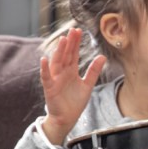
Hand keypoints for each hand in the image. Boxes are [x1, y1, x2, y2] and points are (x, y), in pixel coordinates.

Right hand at [39, 28, 105, 143]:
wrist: (67, 118)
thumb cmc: (75, 102)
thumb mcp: (88, 85)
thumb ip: (94, 71)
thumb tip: (102, 56)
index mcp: (71, 71)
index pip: (74, 54)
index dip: (76, 43)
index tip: (79, 31)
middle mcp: (62, 73)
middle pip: (66, 55)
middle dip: (69, 43)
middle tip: (73, 30)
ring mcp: (55, 79)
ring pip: (57, 62)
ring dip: (59, 51)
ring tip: (62, 40)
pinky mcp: (50, 88)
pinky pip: (46, 77)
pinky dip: (45, 68)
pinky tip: (45, 59)